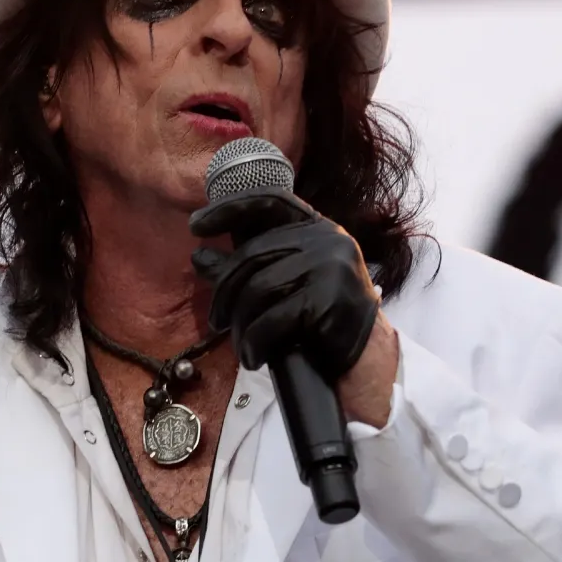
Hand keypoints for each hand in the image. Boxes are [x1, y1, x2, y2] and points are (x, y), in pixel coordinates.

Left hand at [189, 188, 395, 425]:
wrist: (366, 360)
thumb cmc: (319, 320)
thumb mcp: (283, 285)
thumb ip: (246, 267)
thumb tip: (199, 256)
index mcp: (317, 227)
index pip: (268, 201)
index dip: (229, 207)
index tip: (195, 223)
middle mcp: (328, 238)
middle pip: (253, 255)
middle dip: (225, 291)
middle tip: (216, 320)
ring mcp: (333, 266)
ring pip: (258, 289)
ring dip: (241, 324)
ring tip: (242, 345)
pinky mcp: (331, 299)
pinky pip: (273, 319)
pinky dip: (255, 342)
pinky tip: (254, 356)